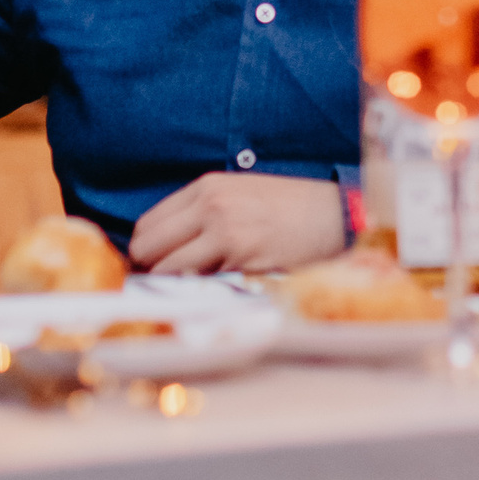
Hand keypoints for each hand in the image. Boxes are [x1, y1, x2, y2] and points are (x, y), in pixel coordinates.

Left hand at [128, 173, 345, 274]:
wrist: (335, 216)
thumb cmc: (290, 208)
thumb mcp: (240, 193)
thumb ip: (203, 212)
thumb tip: (167, 247)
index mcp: (207, 187)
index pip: (148, 223)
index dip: (143, 251)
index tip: (149, 267)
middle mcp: (210, 205)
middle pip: (147, 246)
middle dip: (148, 270)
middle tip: (160, 286)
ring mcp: (224, 230)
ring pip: (166, 269)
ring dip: (169, 286)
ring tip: (184, 292)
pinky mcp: (241, 256)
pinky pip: (199, 281)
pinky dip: (198, 292)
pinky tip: (211, 292)